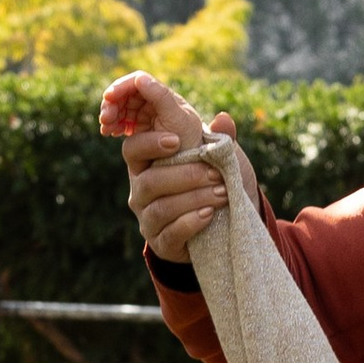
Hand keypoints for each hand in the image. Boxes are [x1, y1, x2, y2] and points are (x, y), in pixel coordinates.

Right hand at [102, 70, 236, 261]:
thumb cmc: (218, 182)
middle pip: (149, 182)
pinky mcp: (161, 244)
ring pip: (161, 208)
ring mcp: (149, 219)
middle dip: (186, 176)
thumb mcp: (222, 158)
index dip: (148, 144)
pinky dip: (191, 223)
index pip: (132, 150)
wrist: (230, 222)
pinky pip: (170, 234)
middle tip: (216, 174)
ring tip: (223, 194)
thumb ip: (219, 139)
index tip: (175, 142)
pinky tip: (209, 215)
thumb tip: (224, 118)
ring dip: (195, 198)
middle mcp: (141, 191)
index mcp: (148, 164)